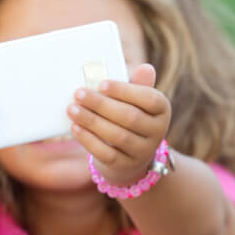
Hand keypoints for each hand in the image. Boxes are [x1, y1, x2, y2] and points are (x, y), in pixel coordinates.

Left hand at [68, 63, 169, 187]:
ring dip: (92, 121)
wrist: (129, 154)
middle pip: (130, 117)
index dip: (125, 91)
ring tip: (72, 109)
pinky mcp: (126, 165)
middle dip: (101, 105)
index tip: (101, 83)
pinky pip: (106, 153)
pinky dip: (89, 139)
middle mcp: (158, 132)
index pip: (149, 99)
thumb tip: (146, 68)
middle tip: (79, 93)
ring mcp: (143, 151)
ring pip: (117, 136)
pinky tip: (75, 127)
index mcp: (162, 110)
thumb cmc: (129, 116)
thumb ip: (137, 84)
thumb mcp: (135, 100)